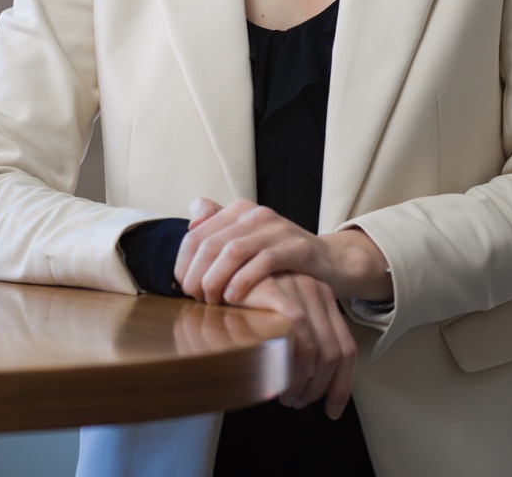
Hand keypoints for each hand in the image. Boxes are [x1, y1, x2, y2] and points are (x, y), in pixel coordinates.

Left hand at [176, 198, 391, 305]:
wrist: (328, 262)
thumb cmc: (279, 258)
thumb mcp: (247, 241)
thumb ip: (219, 229)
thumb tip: (191, 218)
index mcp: (239, 210)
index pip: (196, 235)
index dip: (184, 264)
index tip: (184, 288)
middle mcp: (256, 214)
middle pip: (210, 245)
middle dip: (196, 276)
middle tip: (196, 299)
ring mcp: (277, 228)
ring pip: (232, 252)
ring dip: (215, 280)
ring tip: (211, 300)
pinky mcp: (296, 247)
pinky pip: (263, 262)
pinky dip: (243, 281)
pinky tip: (233, 298)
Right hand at [230, 272, 356, 419]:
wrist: (218, 275)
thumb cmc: (250, 303)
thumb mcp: (284, 317)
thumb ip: (303, 340)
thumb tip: (314, 385)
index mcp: (323, 298)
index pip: (347, 348)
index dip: (342, 385)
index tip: (332, 410)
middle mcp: (316, 290)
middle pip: (335, 354)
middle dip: (319, 389)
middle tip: (298, 403)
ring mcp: (297, 287)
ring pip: (320, 349)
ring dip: (306, 384)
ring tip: (287, 396)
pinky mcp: (276, 290)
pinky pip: (299, 331)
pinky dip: (295, 361)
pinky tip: (282, 378)